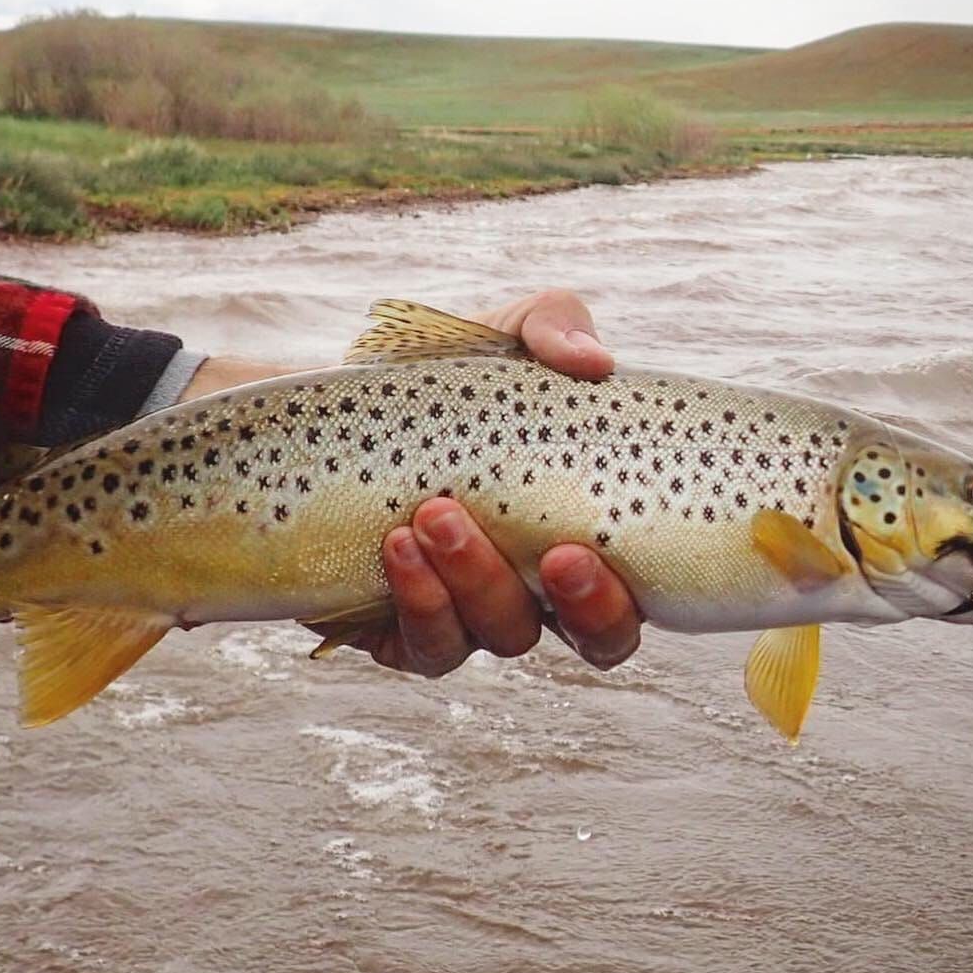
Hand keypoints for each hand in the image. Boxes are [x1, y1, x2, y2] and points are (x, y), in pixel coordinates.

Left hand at [373, 289, 642, 675]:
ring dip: (474, 583)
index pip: (627, 604)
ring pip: (498, 637)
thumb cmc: (448, 378)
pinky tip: (397, 545)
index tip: (580, 549)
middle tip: (550, 554)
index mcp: (582, 537)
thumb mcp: (503, 335)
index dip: (616, 600)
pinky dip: (418, 602)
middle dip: (577, 606)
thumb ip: (555, 326)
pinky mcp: (401, 629)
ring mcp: (472, 615)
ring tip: (434, 515)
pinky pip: (423, 647)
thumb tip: (593, 360)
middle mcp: (539, 589)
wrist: (344, 403)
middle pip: (590, 641)